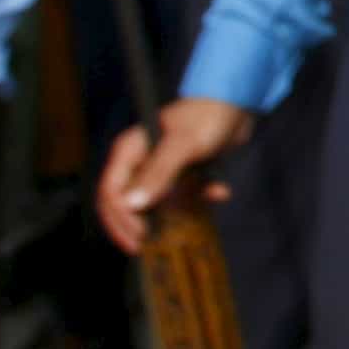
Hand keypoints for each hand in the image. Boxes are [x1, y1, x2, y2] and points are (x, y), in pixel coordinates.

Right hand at [100, 93, 255, 249]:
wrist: (237, 102)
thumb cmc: (206, 118)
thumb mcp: (183, 145)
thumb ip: (158, 174)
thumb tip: (131, 205)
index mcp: (130, 151)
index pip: (111, 192)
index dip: (121, 219)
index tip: (142, 237)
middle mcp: (139, 161)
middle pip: (124, 203)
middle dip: (135, 226)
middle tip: (148, 247)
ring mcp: (160, 168)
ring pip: (153, 203)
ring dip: (168, 216)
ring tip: (180, 230)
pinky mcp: (182, 172)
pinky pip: (182, 195)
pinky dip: (198, 199)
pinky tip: (218, 193)